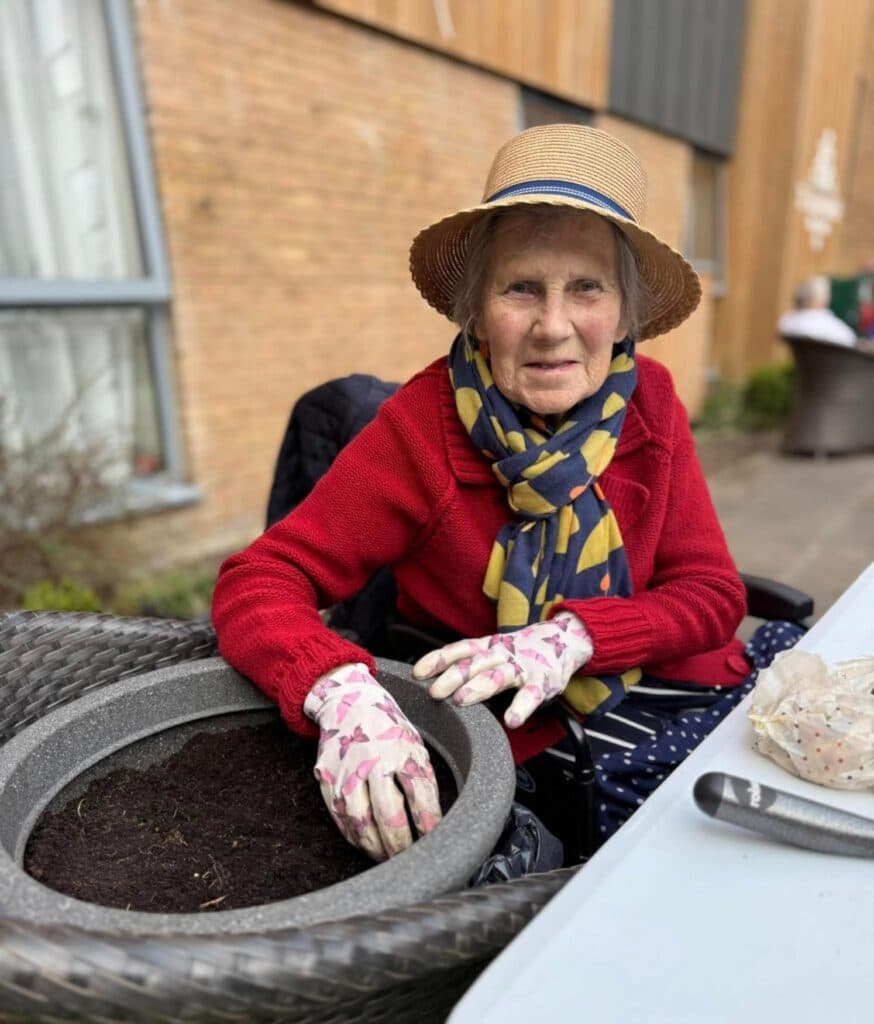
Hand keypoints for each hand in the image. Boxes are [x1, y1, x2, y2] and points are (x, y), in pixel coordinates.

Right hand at [303, 662, 442, 860]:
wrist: (349, 702)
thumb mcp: (414, 746)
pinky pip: (339, 816)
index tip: (433, 840)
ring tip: (386, 856)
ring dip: (375, 846)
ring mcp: (347, 770)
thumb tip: (433, 821)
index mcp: (402, 750)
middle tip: (408, 856)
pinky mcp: (327, 777)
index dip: (429, 823)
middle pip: (389, 814)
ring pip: (360, 821)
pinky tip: (364, 843)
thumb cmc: (389, 728)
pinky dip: (353, 835)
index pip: (420, 796)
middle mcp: (374, 760)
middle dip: (401, 843)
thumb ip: (422, 780)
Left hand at [413, 612, 592, 727]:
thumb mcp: (493, 652)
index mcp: (488, 646)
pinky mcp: (543, 682)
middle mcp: (502, 654)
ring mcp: (522, 667)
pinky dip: (521, 707)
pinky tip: (512, 720)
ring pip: (498, 676)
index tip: (418, 672)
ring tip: (461, 699)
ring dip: (479, 687)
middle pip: (474, 663)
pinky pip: (531, 695)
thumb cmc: (520, 653)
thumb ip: (469, 663)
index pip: (460, 649)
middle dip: (452, 676)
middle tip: (434, 691)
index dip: (438, 659)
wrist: (563, 640)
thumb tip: (432, 680)